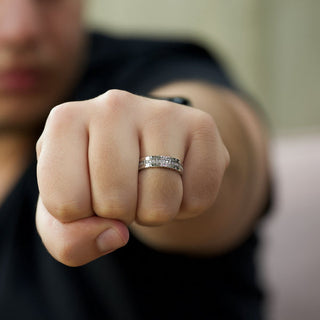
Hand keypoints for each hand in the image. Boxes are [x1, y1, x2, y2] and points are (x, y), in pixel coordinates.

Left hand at [36, 90, 228, 265]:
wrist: (144, 151)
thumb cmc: (98, 181)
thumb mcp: (66, 214)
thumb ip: (68, 241)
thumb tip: (115, 234)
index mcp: (65, 121)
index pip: (64, 202)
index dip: (79, 217)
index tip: (87, 196)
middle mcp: (113, 105)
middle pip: (115, 202)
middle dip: (120, 214)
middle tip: (123, 191)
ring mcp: (161, 111)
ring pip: (160, 204)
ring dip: (154, 213)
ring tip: (148, 185)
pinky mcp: (200, 125)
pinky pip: (199, 197)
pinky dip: (187, 207)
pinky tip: (176, 180)